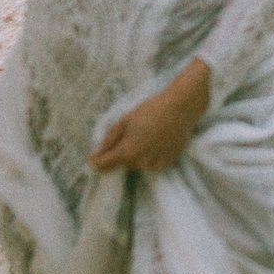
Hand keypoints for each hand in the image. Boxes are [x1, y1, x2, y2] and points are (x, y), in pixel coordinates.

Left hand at [87, 60, 210, 173]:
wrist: (180, 107)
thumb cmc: (150, 110)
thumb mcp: (124, 120)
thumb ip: (108, 140)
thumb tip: (94, 156)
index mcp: (127, 152)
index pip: (104, 166)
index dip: (97, 161)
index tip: (93, 157)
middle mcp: (141, 163)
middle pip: (123, 163)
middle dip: (122, 151)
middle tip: (132, 132)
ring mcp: (155, 165)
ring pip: (138, 164)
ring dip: (137, 154)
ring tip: (147, 134)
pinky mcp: (167, 163)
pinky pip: (152, 163)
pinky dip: (151, 155)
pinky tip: (157, 140)